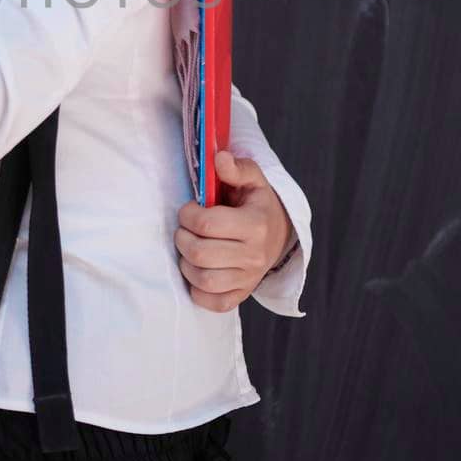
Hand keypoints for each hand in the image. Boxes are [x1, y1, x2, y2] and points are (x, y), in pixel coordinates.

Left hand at [174, 150, 295, 311]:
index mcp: (256, 224)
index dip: (188, 215)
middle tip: (184, 229)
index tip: (190, 209)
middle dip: (182, 238)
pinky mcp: (241, 295)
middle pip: (200, 254)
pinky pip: (213, 302)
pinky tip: (198, 270)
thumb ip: (236, 168)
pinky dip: (198, 290)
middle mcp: (254, 255)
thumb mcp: (252, 180)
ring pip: (203, 279)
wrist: (278, 234)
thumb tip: (218, 158)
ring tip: (189, 248)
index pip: (207, 224)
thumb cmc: (256, 204)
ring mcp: (249, 278)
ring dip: (186, 263)